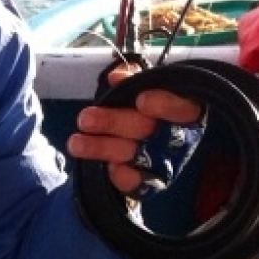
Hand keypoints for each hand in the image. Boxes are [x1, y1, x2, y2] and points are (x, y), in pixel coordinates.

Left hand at [66, 65, 204, 194]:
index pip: (182, 107)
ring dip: (102, 147)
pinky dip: (123, 176)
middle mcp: (177, 137)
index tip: (141, 101)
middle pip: (148, 129)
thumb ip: (131, 77)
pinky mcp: (149, 181)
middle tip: (85, 119)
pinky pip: (138, 182)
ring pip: (134, 153)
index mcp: (183, 110)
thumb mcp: (139, 85)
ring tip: (75, 143)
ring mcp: (163, 161)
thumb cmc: (141, 104)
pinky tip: (108, 169)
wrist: (139, 139)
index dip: (165, 105)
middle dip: (114, 122)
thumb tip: (117, 76)